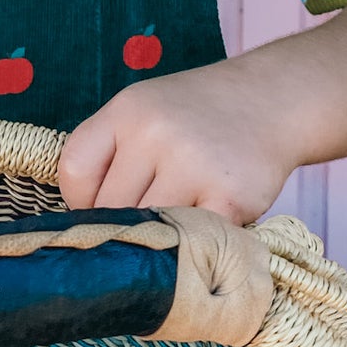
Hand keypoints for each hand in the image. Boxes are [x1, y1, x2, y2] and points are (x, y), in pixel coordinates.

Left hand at [58, 65, 293, 224]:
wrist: (272, 100)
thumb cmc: (196, 115)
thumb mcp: (145, 111)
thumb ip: (110, 158)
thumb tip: (82, 232)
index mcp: (128, 111)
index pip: (74, 172)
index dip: (82, 200)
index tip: (103, 206)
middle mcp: (156, 133)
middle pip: (111, 210)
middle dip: (125, 223)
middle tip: (149, 219)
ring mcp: (194, 165)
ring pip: (148, 231)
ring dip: (160, 238)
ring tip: (176, 225)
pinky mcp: (229, 198)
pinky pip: (190, 243)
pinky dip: (194, 246)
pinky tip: (203, 228)